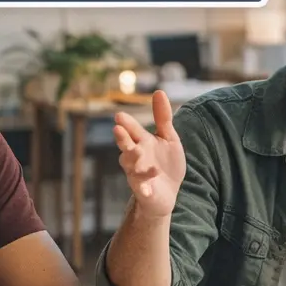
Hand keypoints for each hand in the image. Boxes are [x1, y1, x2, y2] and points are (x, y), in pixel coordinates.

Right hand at [114, 91, 185, 218]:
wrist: (167, 194)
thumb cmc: (165, 163)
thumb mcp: (168, 138)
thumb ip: (163, 118)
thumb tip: (159, 91)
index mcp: (141, 142)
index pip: (132, 130)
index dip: (127, 124)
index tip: (120, 116)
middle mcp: (136, 157)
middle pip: (126, 146)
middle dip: (122, 139)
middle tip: (118, 129)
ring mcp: (137, 174)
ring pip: (131, 166)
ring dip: (133, 159)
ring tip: (137, 152)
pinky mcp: (143, 190)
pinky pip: (141, 187)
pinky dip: (143, 186)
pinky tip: (147, 186)